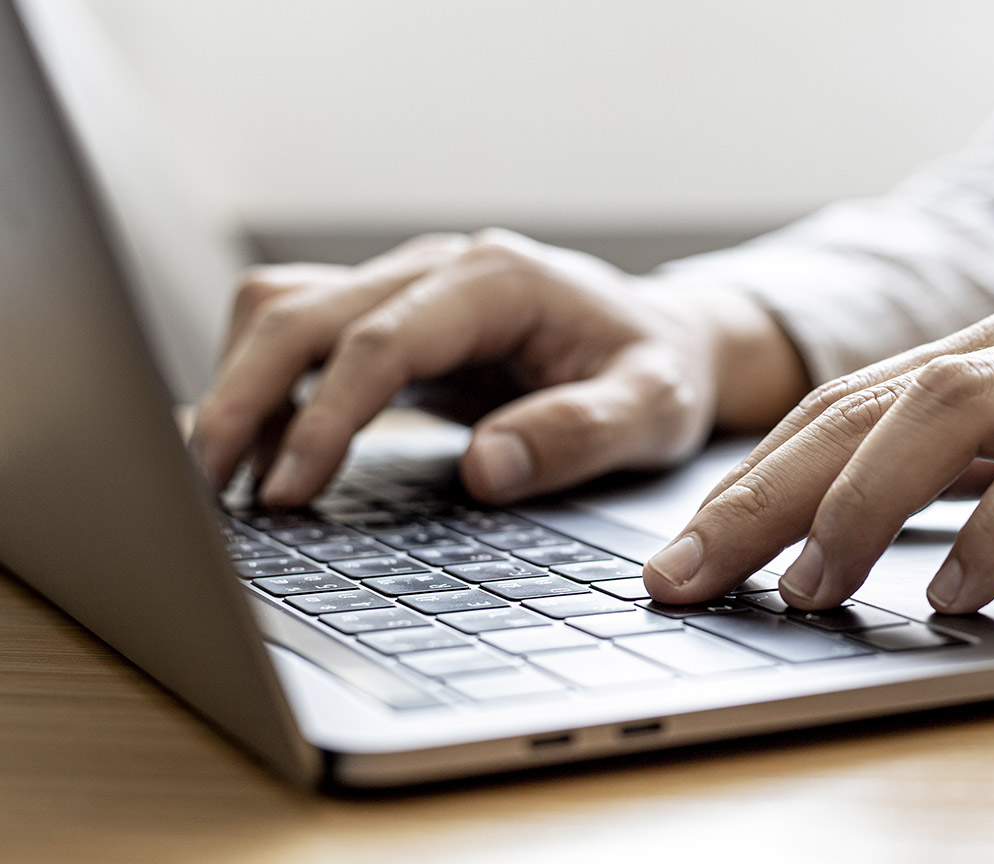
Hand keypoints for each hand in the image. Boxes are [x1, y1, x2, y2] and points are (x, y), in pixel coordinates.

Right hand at [193, 229, 806, 505]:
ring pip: (283, 310)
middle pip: (304, 312)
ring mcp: (407, 285)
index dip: (326, 416)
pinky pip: (300, 333)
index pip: (382, 339)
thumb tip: (485, 466)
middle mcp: (439, 268)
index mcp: (500, 278)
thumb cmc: (657, 372)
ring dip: (241, 385)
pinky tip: (260, 451)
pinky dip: (265, 384)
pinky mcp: (389, 315)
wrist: (660, 339)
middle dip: (247, 398)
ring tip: (223, 477)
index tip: (289, 490)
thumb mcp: (653, 409)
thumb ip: (579, 433)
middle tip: (212, 491)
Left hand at [642, 303, 993, 613]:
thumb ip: (967, 481)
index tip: (680, 560)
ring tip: (807, 590)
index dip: (749, 483)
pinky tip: (954, 593)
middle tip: (688, 580)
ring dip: (857, 505)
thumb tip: (841, 550)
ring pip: (944, 410)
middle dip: (761, 497)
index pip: (841, 410)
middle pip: (863, 406)